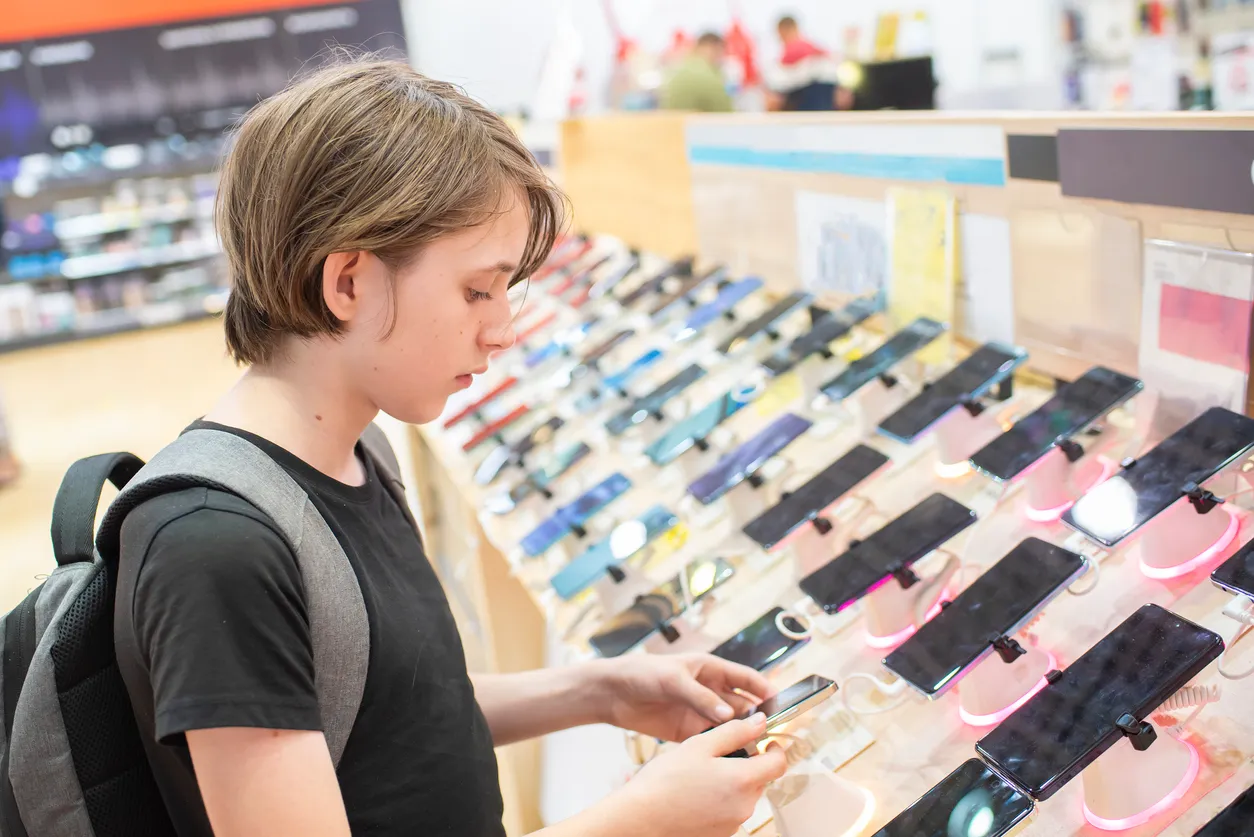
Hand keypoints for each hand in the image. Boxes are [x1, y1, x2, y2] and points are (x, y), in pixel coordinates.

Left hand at [596, 653, 771, 741]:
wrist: (613, 693)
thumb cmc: (642, 673)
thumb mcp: (673, 679)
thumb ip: (700, 697)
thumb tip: (727, 715)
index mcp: (710, 669)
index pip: (745, 678)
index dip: (764, 688)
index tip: (781, 702)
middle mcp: (709, 691)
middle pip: (742, 704)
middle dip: (757, 717)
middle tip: (772, 732)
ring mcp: (699, 712)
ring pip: (729, 725)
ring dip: (741, 734)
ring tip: (756, 747)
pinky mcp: (687, 731)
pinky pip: (711, 739)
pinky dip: (722, 747)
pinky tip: (732, 757)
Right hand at [612, 714, 787, 836]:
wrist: (641, 819)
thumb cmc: (665, 782)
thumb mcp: (699, 745)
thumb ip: (734, 731)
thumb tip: (760, 722)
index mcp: (743, 780)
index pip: (779, 763)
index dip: (774, 748)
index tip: (764, 740)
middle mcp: (744, 806)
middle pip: (761, 778)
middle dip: (748, 763)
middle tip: (720, 754)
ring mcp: (733, 823)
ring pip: (744, 794)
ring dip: (733, 781)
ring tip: (702, 774)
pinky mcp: (721, 834)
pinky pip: (730, 810)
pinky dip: (721, 799)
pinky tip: (696, 793)